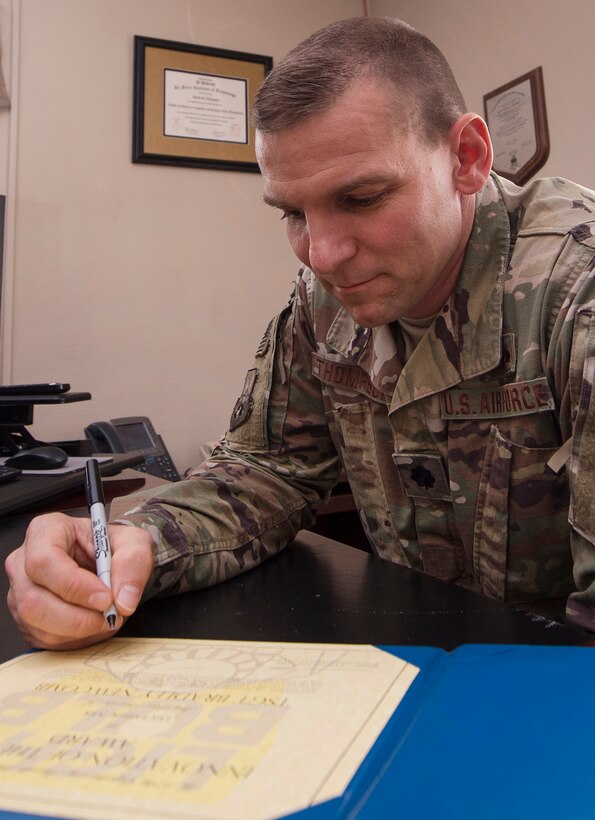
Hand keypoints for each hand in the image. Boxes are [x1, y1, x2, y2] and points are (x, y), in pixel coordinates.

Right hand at [5, 512, 153, 649]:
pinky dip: (74, 638)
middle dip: (77, 617)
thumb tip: (123, 600)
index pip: (45, 562)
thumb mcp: (133, 542)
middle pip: (33, 600)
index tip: (105, 598)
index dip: (74, 586)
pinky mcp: (26, 618)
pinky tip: (92, 623)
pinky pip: (44, 638)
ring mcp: (20, 591)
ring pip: (37, 624)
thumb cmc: (112, 545)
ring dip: (78, 629)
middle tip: (109, 615)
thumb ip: (133, 563)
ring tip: (105, 617)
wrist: (107, 560)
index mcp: (46, 531)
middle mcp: (24, 561)